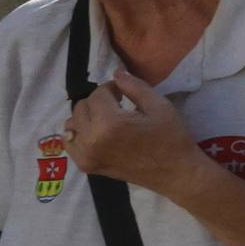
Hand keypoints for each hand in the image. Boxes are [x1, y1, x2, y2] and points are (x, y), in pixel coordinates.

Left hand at [65, 71, 208, 194]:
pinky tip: (97, 133)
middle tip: (117, 104)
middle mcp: (92, 139)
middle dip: (98, 101)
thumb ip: (134, 86)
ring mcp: (86, 154)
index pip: (98, 94)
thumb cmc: (171, 138)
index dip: (112, 88)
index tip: (124, 92)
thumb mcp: (159, 106)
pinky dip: (79, 133)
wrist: (175, 172)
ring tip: (106, 119)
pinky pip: (70, 142)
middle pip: (81, 107)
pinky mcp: (86, 164)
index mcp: (110, 123)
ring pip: (72, 123)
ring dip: (86, 116)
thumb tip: (116, 72)